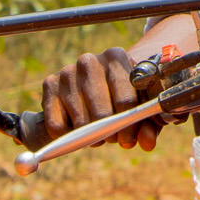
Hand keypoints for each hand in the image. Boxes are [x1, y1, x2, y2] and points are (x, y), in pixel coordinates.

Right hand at [40, 47, 160, 151]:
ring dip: (90, 137)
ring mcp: (67, 72)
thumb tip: (147, 142)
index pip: (125, 100)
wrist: (98, 81)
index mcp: (117, 57)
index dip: (128, 126)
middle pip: (102, 114)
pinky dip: (68, 136)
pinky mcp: (49, 85)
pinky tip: (77, 127)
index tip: (128, 140)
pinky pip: (57, 126)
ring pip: (80, 123)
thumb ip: (150, 124)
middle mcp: (89, 61)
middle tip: (112, 138)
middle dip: (109, 133)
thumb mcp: (142, 107)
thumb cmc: (125, 95)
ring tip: (97, 131)